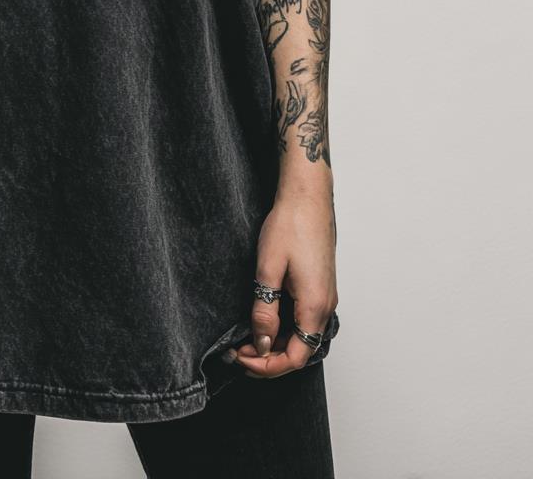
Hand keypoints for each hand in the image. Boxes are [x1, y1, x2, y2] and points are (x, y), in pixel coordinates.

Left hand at [231, 188, 336, 378]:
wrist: (307, 197)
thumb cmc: (290, 225)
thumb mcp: (268, 269)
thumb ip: (265, 310)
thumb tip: (262, 343)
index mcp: (315, 306)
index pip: (295, 357)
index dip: (267, 366)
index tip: (241, 358)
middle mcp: (326, 306)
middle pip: (300, 351)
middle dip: (268, 358)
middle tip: (237, 351)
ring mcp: (325, 296)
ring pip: (302, 336)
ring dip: (276, 343)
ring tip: (246, 338)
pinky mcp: (320, 287)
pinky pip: (304, 320)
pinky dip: (284, 328)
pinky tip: (264, 320)